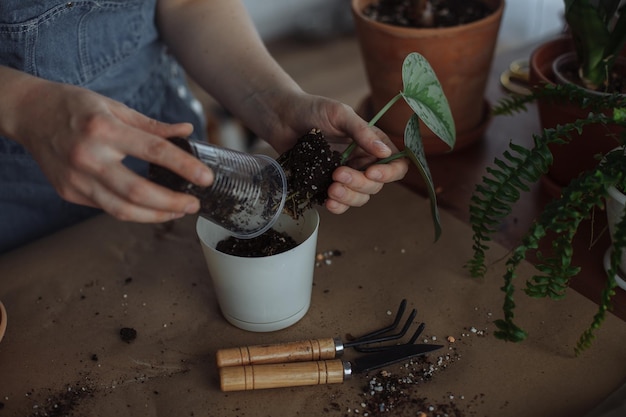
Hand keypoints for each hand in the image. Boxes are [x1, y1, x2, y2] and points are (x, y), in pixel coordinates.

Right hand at [8, 77, 213, 221]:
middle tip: (194, 204)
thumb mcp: (115, 107)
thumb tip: (186, 131)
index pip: (154, 151)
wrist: (28, 114)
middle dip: (172, 203)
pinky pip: (107, 207)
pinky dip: (133, 211)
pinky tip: (150, 207)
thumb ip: (152, 125)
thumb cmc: (74, 106)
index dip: (184, 167)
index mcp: (104, 128)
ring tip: (177, 212)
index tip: (205, 178)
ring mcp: (76, 178)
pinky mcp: (69, 192)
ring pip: (122, 209)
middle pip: (138, 191)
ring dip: (155, 215)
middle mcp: (88, 156)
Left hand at [258, 93, 408, 213]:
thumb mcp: (339, 114)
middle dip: (359, 184)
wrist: (281, 117)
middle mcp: (361, 162)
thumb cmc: (311, 109)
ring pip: (360, 197)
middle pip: (375, 185)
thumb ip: (361, 132)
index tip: (371, 173)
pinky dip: (338, 206)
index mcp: (371, 143)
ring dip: (349, 197)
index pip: (395, 164)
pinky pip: (340, 203)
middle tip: (338, 174)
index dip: (389, 173)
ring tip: (331, 189)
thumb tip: (385, 152)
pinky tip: (328, 202)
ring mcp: (345, 176)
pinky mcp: (326, 185)